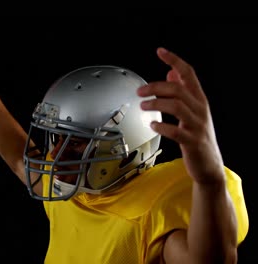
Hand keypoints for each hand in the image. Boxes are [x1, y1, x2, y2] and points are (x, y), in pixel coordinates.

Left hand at [137, 47, 224, 184]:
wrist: (208, 164)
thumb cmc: (197, 135)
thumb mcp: (192, 110)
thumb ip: (182, 92)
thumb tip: (170, 72)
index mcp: (199, 99)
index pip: (188, 73)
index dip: (174, 61)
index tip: (160, 51)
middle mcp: (200, 109)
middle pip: (178, 89)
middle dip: (156, 87)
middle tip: (140, 91)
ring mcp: (197, 125)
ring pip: (176, 107)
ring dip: (156, 104)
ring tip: (143, 106)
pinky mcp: (192, 141)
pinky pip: (176, 131)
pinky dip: (161, 126)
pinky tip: (152, 125)